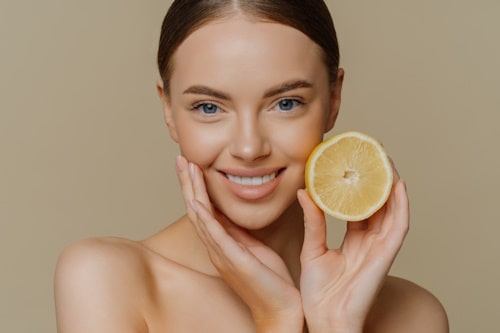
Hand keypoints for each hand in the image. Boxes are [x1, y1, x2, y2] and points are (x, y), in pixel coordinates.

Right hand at [175, 156, 303, 332]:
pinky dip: (204, 217)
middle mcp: (216, 248)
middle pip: (195, 210)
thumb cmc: (269, 281)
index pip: (203, 210)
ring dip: (192, 191)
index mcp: (222, 244)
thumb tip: (230, 213)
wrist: (280, 310)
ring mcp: (222, 255)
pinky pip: (215, 235)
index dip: (196, 187)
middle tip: (180, 159)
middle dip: (187, 183)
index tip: (191, 165)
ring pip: (201, 217)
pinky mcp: (234, 261)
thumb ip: (239, 232)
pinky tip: (196, 201)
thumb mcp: (253, 248)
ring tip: (187, 168)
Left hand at [298, 166, 408, 332]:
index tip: (351, 164)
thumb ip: (313, 221)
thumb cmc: (318, 292)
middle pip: (378, 205)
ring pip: (392, 211)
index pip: (360, 207)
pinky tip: (398, 185)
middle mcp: (369, 242)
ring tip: (386, 161)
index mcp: (354, 241)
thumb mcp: (312, 249)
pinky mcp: (386, 255)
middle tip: (371, 155)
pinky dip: (401, 206)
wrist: (325, 319)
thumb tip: (304, 192)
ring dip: (391, 186)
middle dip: (377, 180)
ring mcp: (379, 248)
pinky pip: (398, 227)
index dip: (358, 186)